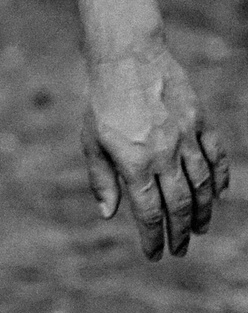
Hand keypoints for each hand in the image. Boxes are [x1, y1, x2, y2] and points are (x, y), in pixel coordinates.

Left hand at [82, 36, 229, 257]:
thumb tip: (108, 214)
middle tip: (180, 250)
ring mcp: (187, 139)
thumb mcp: (91, 139)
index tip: (155, 255)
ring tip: (199, 230)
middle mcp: (164, 155)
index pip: (149, 212)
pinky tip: (220, 196)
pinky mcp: (201, 123)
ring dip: (203, 212)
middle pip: (179, 205)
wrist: (127, 56)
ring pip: (202, 186)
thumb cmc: (102, 99)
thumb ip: (101, 178)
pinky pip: (217, 158)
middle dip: (180, 233)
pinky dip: (221, 179)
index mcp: (134, 162)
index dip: (153, 237)